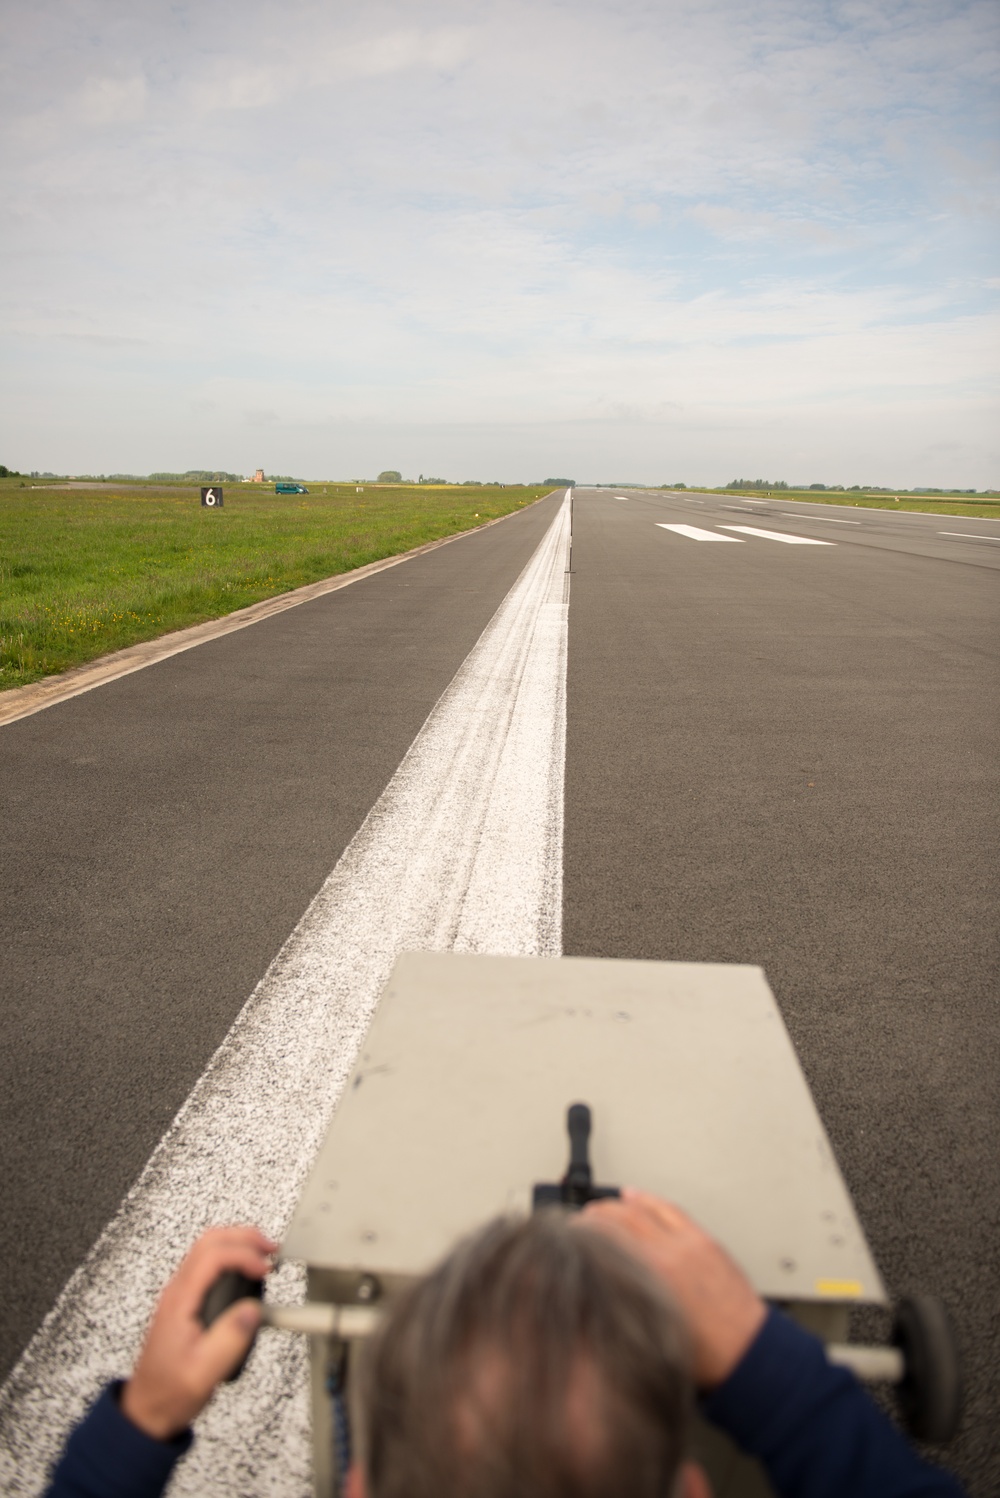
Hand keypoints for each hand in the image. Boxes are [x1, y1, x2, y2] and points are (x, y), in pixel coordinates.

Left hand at [121, 1226, 276, 1439]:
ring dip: (238, 1244)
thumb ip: (230, 1339)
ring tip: (263, 1257)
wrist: (147, 1409)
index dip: (244, 1255)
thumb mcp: (203, 1373)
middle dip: (244, 1237)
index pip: (213, 1257)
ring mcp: (179, 1295)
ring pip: (207, 1249)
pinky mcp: (185, 1302)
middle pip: (209, 1241)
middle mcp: (177, 1292)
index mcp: (179, 1302)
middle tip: (270, 1249)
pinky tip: (246, 1275)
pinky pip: (207, 1266)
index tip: (265, 1270)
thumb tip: (252, 1309)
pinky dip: (231, 1258)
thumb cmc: (169, 1393)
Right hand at [582, 1189, 765, 1389]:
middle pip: (622, 1219)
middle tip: (577, 1221)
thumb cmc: (703, 1357)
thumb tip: (595, 1291)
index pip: (607, 1239)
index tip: (567, 1233)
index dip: (582, 1233)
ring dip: (617, 1204)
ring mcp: (689, 1243)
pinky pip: (671, 1210)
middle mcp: (670, 1253)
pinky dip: (649, 1200)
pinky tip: (635, 1196)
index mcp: (655, 1277)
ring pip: (645, 1209)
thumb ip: (622, 1307)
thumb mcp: (650, 1337)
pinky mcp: (704, 1241)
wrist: (747, 1354)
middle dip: (594, 1216)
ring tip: (598, 1206)